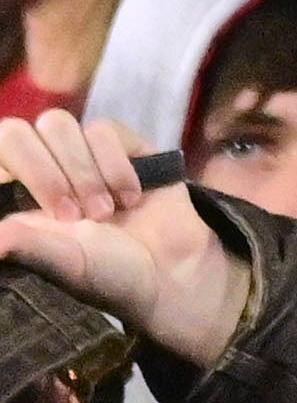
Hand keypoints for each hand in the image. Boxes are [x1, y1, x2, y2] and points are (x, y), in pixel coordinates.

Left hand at [0, 110, 247, 366]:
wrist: (175, 276)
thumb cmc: (111, 277)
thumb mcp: (64, 265)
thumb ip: (28, 247)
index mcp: (16, 192)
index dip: (16, 171)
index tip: (47, 214)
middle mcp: (42, 167)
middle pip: (16, 132)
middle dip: (46, 174)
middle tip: (75, 216)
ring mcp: (79, 153)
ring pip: (57, 124)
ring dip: (83, 173)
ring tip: (106, 212)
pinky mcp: (120, 145)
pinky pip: (102, 130)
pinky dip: (116, 166)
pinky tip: (132, 198)